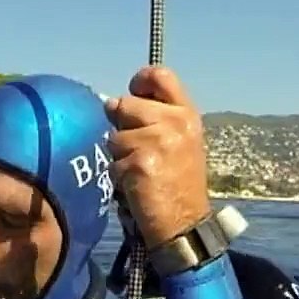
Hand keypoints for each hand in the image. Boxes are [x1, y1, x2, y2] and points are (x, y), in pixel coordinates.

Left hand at [104, 66, 212, 249]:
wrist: (185, 224)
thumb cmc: (179, 185)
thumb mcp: (181, 143)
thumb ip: (155, 119)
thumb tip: (112, 103)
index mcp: (187, 115)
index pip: (160, 75)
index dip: (140, 80)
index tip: (133, 93)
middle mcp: (175, 123)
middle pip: (126, 104)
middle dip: (122, 126)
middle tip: (139, 151)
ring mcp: (157, 141)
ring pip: (114, 135)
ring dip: (120, 155)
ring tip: (141, 172)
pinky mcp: (140, 163)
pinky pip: (112, 161)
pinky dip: (119, 176)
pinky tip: (137, 186)